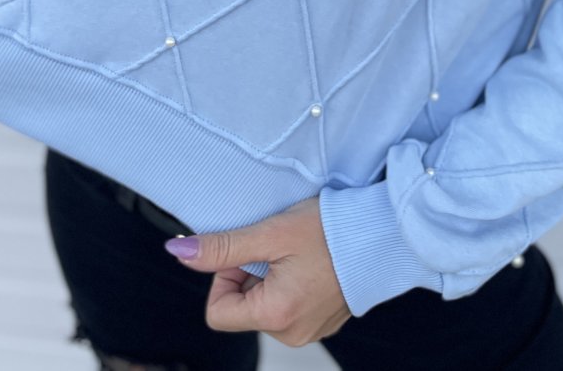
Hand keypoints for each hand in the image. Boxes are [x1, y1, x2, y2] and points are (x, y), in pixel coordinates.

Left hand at [164, 194, 351, 346]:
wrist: (384, 231)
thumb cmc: (331, 229)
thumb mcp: (270, 232)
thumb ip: (222, 247)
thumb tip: (178, 252)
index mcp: (276, 316)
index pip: (217, 312)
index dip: (225, 276)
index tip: (250, 252)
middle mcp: (291, 333)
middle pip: (242, 308)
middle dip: (250, 274)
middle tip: (277, 247)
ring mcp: (309, 330)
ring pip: (264, 306)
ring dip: (271, 277)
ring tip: (298, 252)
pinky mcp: (322, 321)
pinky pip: (288, 306)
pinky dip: (291, 283)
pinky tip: (311, 261)